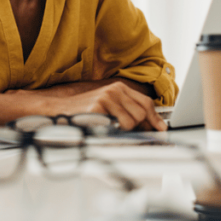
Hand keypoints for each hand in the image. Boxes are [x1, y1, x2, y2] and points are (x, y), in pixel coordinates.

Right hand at [50, 82, 166, 131]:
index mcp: (118, 88)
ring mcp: (107, 97)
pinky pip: (119, 125)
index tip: (161, 128)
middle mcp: (115, 90)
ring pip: (132, 120)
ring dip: (125, 130)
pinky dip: (116, 132)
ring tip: (111, 129)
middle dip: (140, 126)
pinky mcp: (99, 106)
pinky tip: (105, 128)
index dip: (155, 117)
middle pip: (142, 112)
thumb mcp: (108, 107)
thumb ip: (127, 111)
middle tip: (130, 132)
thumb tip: (150, 125)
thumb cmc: (83, 111)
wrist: (59, 110)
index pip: (145, 102)